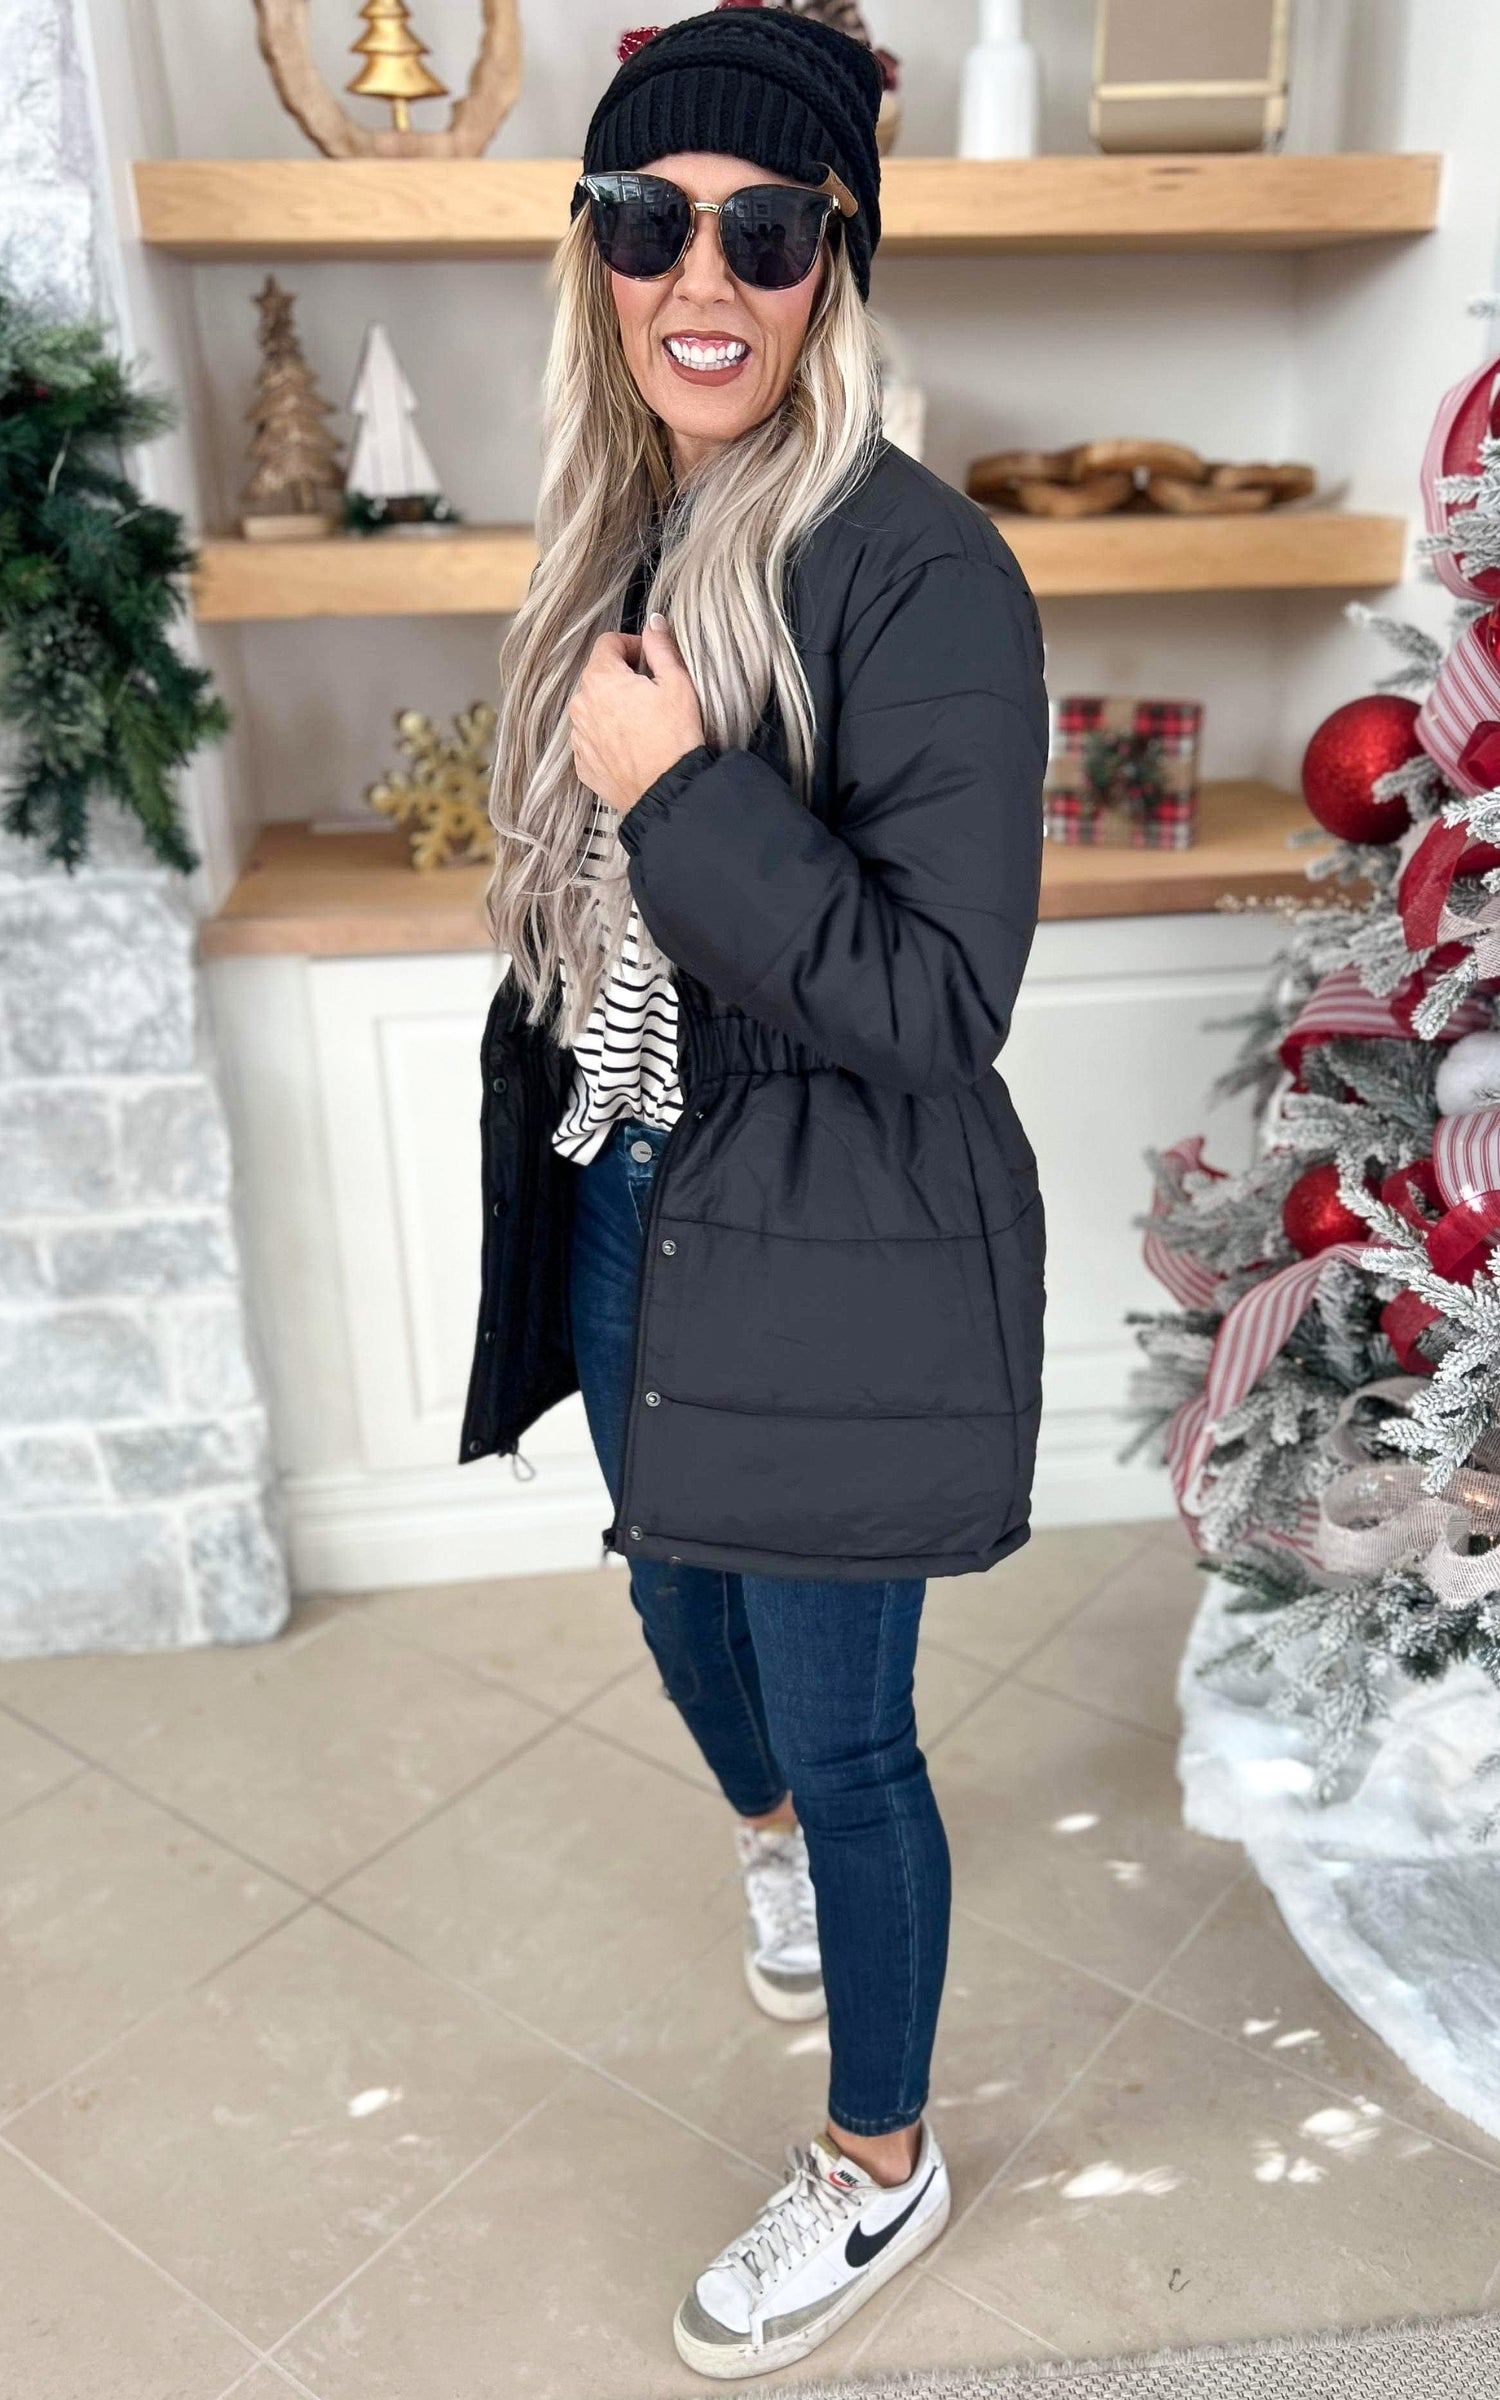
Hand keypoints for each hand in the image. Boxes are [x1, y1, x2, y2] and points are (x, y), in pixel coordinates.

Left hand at [569, 613, 705, 814]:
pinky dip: (607, 735)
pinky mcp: (583, 763)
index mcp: (601, 679)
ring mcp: (579, 736)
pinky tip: (632, 744)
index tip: (648, 658)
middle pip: (598, 675)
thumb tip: (654, 623)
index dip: (631, 645)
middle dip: (622, 676)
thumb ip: (661, 647)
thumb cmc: (674, 738)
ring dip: (613, 706)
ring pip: (593, 707)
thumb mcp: (677, 683)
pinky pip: (592, 738)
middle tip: (651, 691)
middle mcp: (581, 704)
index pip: (607, 643)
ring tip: (642, 721)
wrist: (666, 791)